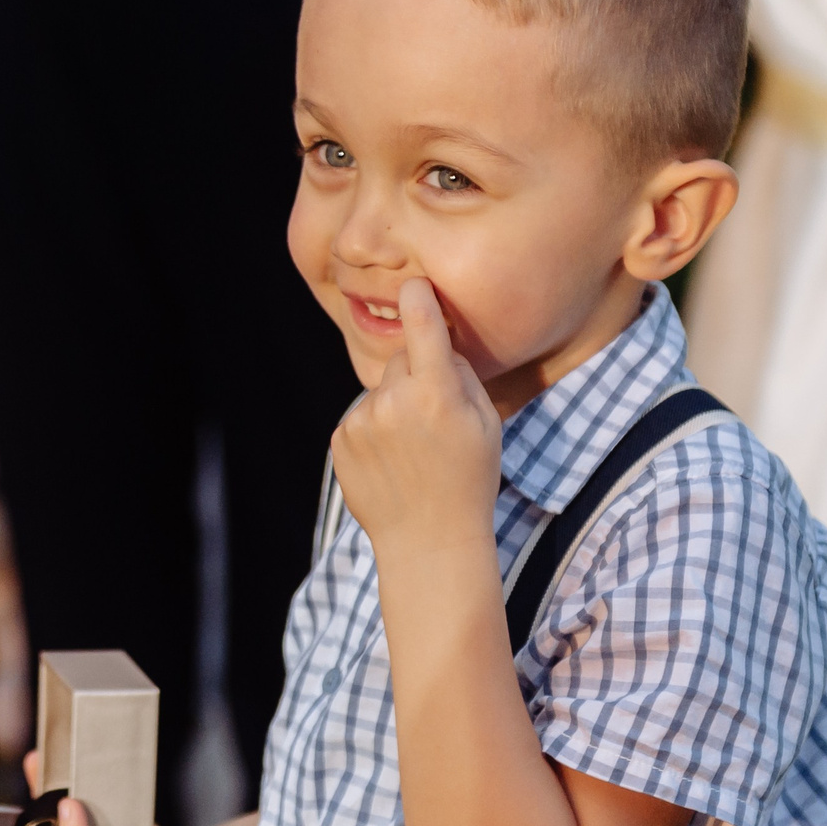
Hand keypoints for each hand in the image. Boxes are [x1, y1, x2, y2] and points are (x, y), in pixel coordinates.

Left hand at [331, 278, 502, 559]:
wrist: (428, 541)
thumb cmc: (469, 479)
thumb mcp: (486, 424)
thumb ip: (462, 376)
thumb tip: (438, 343)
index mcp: (438, 394)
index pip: (423, 328)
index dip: (418, 300)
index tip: (413, 284)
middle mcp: (394, 402)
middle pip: (401, 360)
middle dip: (415, 375)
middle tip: (434, 418)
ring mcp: (362, 421)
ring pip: (380, 391)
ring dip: (393, 406)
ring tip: (412, 450)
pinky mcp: (340, 438)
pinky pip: (360, 416)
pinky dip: (373, 430)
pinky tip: (390, 461)